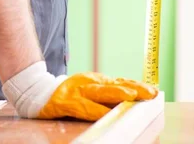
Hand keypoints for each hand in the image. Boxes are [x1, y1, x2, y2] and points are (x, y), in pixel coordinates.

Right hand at [2, 61, 157, 120]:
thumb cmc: (68, 94)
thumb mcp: (90, 90)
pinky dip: (94, 109)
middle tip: (151, 93)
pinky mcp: (67, 102)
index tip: (154, 90)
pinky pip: (83, 107)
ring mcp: (78, 91)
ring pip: (100, 93)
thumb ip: (107, 95)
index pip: (121, 82)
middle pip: (115, 85)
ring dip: (116, 94)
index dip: (138, 85)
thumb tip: (131, 100)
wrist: (39, 93)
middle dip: (134, 89)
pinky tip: (104, 112)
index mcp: (97, 81)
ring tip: (131, 96)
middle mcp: (90, 83)